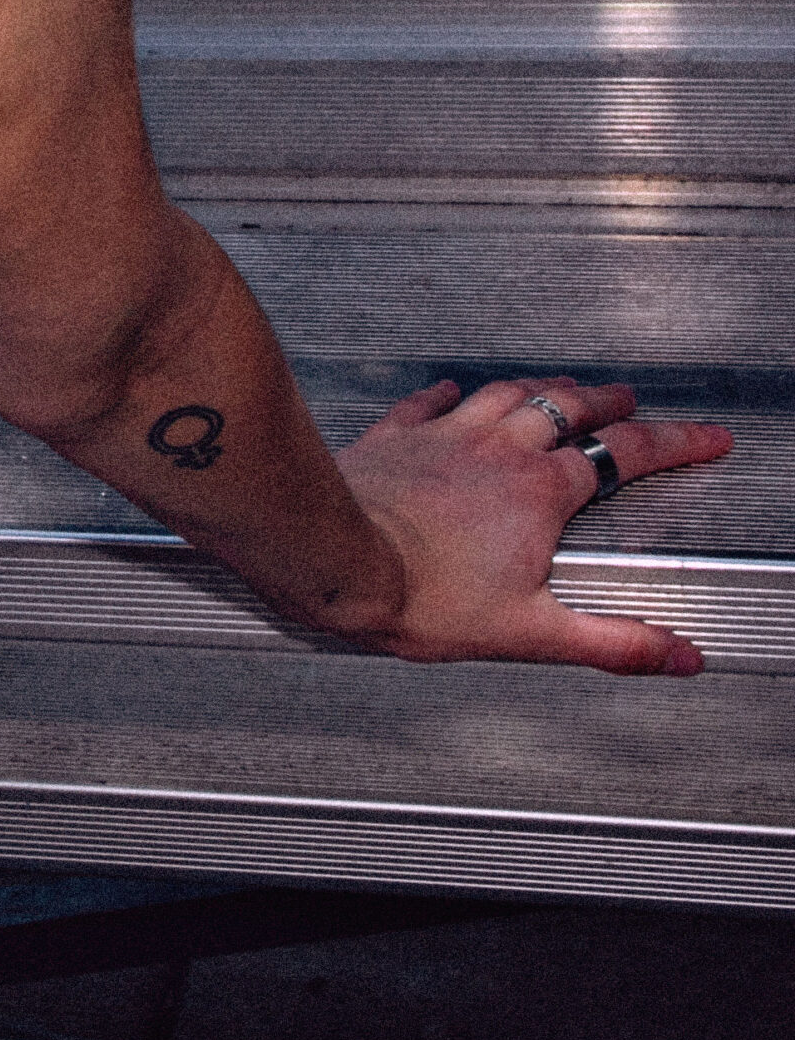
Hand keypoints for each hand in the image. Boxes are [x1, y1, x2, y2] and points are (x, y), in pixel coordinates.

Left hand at [335, 377, 731, 675]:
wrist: (334, 558)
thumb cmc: (419, 595)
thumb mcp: (532, 632)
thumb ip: (613, 641)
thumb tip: (673, 655)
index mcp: (540, 491)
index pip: (626, 455)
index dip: (676, 442)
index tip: (704, 439)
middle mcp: (496, 451)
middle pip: (566, 407)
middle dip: (606, 400)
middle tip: (628, 398)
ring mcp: (443, 436)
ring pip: (504, 393)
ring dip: (539, 386)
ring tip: (559, 384)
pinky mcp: (395, 436)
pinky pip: (428, 401)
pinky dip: (448, 391)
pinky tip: (450, 389)